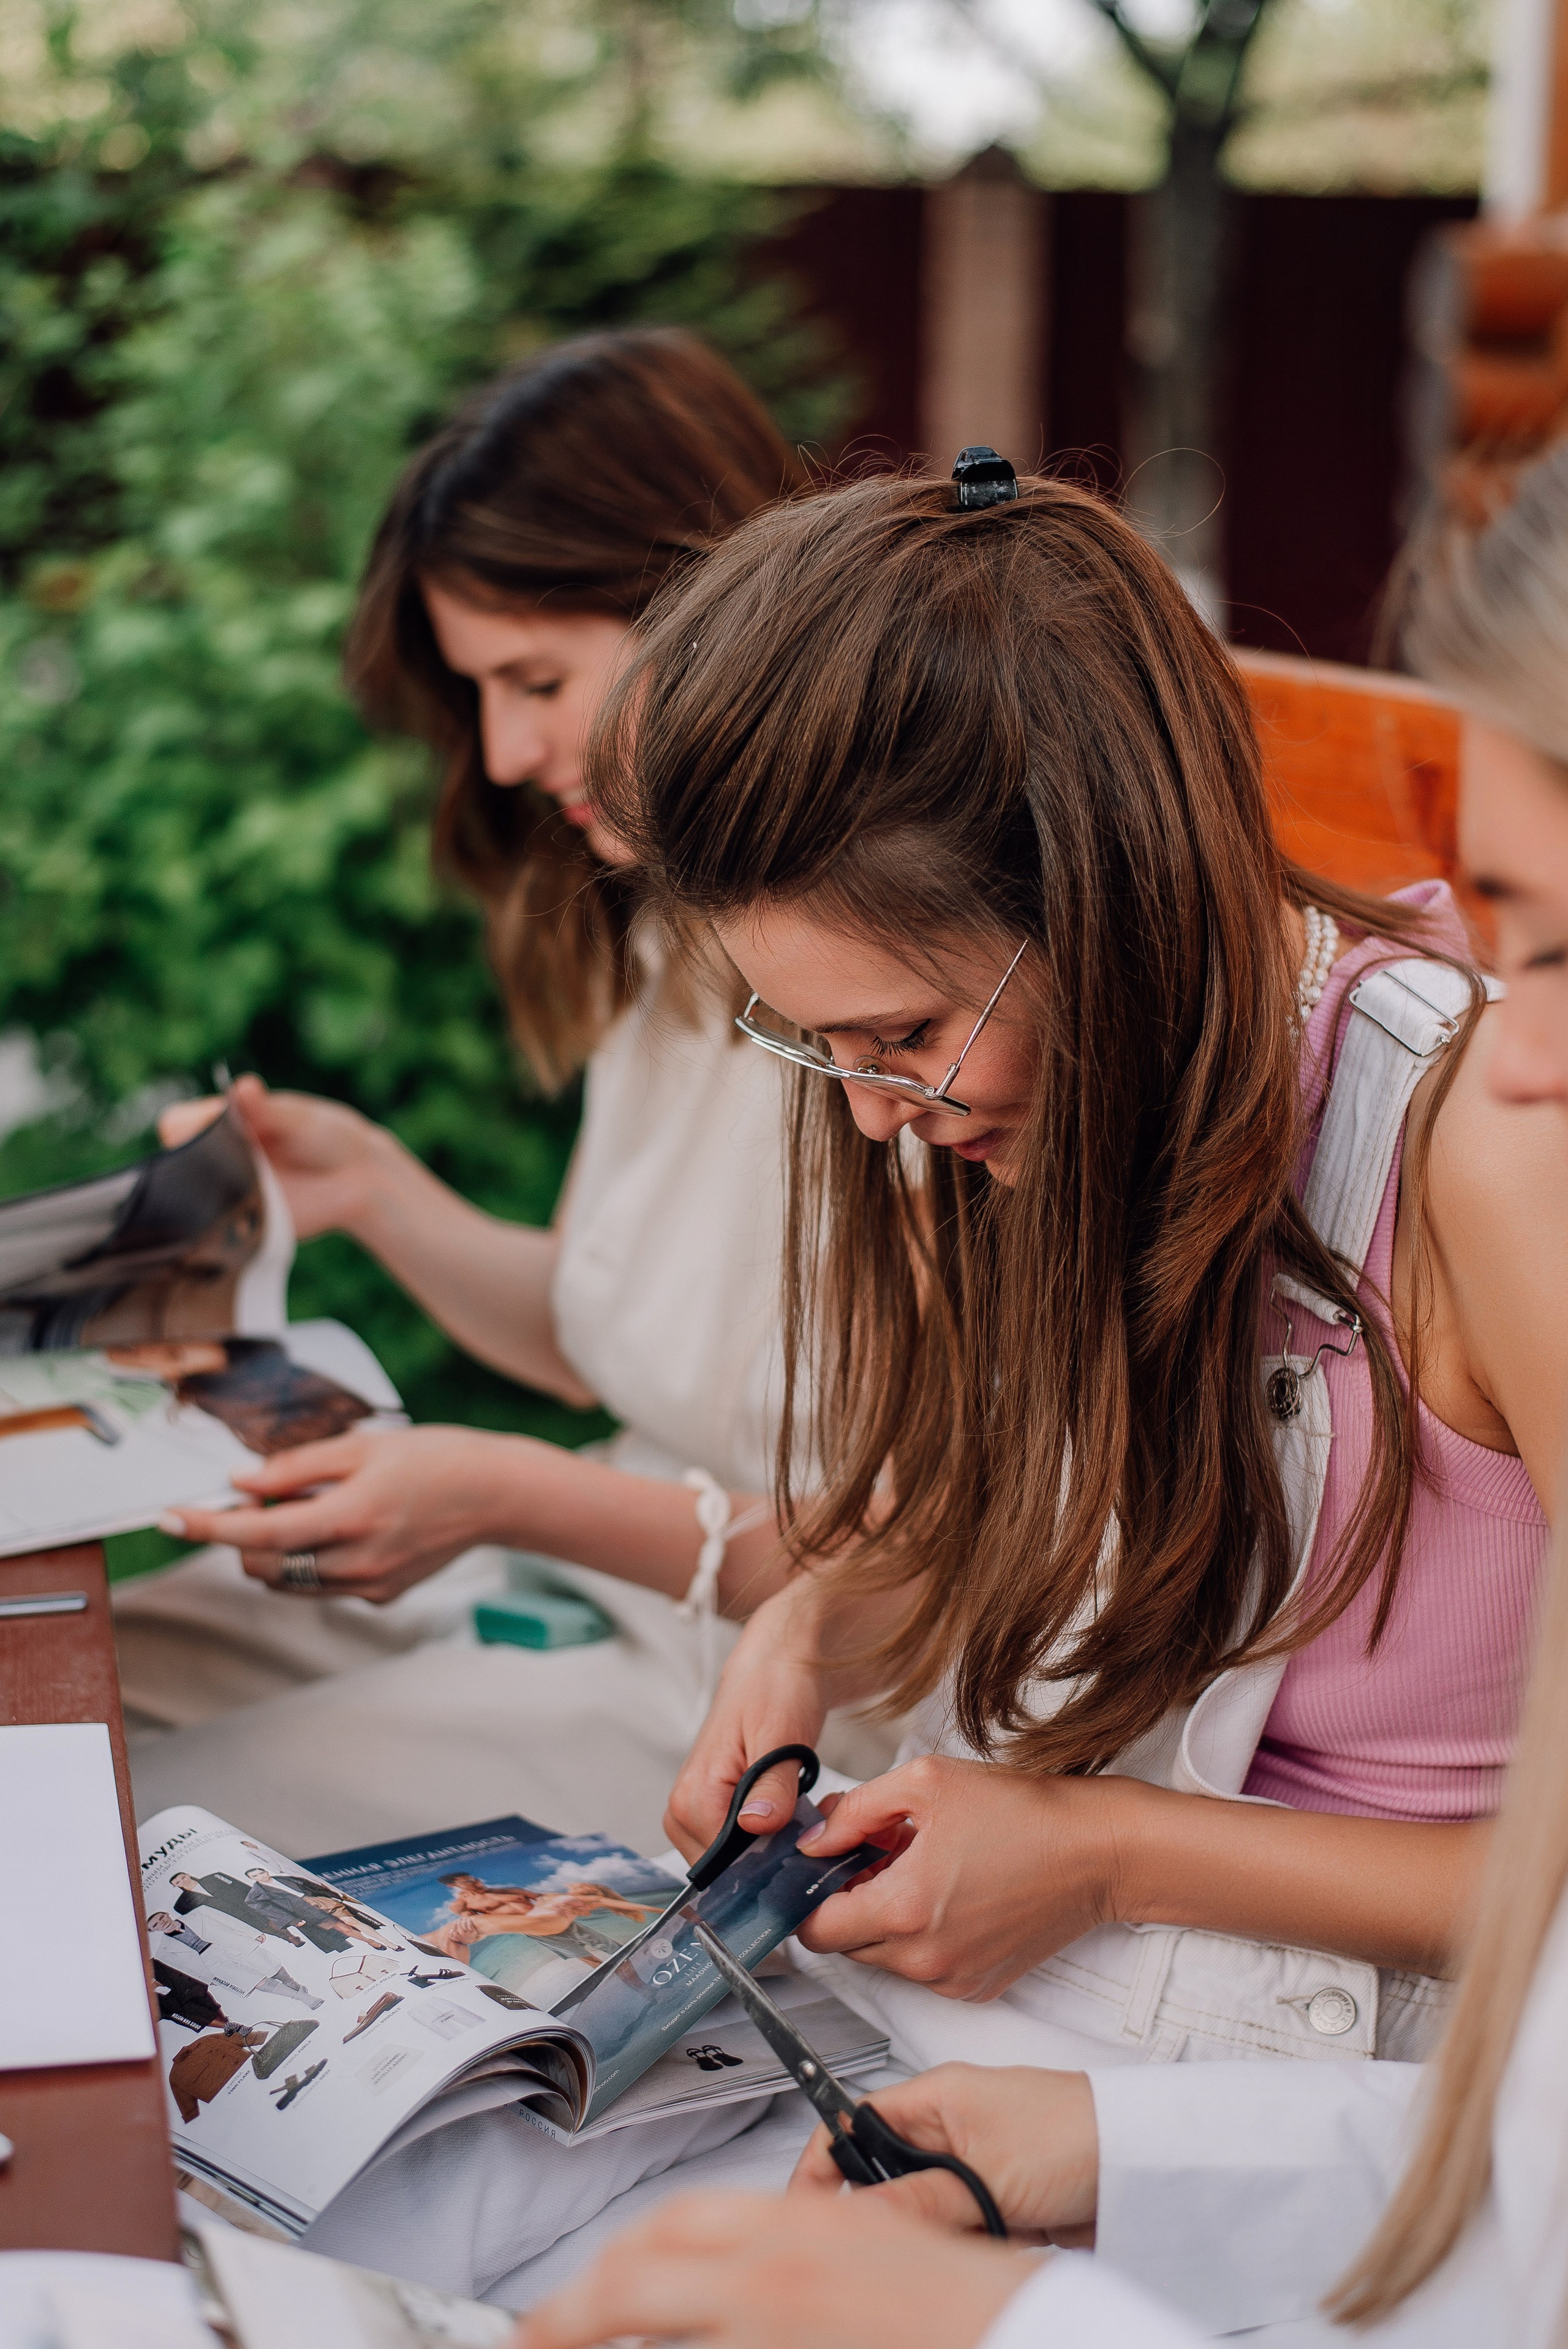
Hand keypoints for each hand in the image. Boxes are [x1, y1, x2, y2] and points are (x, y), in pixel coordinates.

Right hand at [159, 1073, 384, 1240]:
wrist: (356, 1179)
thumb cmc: (322, 1135)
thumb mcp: (296, 1120)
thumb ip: (267, 1109)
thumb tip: (243, 1086)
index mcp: (220, 1122)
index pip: (176, 1123)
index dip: (187, 1128)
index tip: (218, 1131)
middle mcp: (216, 1158)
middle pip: (176, 1162)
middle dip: (197, 1165)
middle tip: (241, 1163)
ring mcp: (225, 1192)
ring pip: (190, 1199)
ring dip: (212, 1196)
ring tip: (256, 1187)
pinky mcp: (241, 1223)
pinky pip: (217, 1229)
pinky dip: (227, 1225)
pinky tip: (254, 1214)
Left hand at [159, 1422, 549, 1603]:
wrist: (496, 1494)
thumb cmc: (434, 1458)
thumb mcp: (362, 1446)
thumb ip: (296, 1466)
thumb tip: (240, 1483)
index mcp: (349, 1515)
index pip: (258, 1532)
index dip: (206, 1527)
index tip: (168, 1519)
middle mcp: (356, 1561)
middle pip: (263, 1566)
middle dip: (242, 1537)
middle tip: (256, 1497)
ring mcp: (368, 1585)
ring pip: (287, 1581)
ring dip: (274, 1551)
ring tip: (307, 1508)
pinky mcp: (381, 1597)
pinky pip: (322, 1585)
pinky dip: (312, 1560)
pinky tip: (346, 1528)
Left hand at [512, 2188, 1031, 2348]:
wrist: (1030, 2328)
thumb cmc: (966, 2304)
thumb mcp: (876, 2251)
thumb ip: (800, 2255)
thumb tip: (732, 2286)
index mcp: (798, 2229)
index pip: (670, 2229)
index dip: (606, 2266)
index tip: (567, 2300)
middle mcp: (774, 2276)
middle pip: (635, 2276)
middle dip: (567, 2313)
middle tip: (530, 2341)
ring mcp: (777, 2328)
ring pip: (655, 2328)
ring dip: (602, 2337)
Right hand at [663, 1579, 834, 1863]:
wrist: (778, 1663)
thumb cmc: (777, 1688)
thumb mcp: (782, 1733)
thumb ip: (771, 1783)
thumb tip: (756, 1824)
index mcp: (694, 1797)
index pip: (725, 1870)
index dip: (770, 1868)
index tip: (805, 1853)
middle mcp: (685, 1811)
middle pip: (730, 1872)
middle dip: (773, 1859)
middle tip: (810, 1826)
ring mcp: (698, 1812)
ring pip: (738, 1863)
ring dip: (774, 1849)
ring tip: (802, 1813)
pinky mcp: (715, 1809)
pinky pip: (742, 1846)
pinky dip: (770, 1838)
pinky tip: (792, 1813)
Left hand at [791, 1755, 1139, 1999]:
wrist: (1095, 1852)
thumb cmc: (1022, 1813)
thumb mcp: (925, 1783)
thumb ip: (856, 1811)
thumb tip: (816, 1840)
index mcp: (905, 1910)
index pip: (816, 1931)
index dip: (809, 1896)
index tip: (822, 1869)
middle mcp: (925, 1958)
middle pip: (847, 1945)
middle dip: (851, 1901)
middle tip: (879, 1855)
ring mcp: (953, 1979)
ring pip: (884, 1958)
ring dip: (886, 1919)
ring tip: (921, 1869)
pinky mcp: (978, 1987)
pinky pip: (923, 1968)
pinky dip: (921, 1937)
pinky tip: (949, 1894)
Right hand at [791, 2064, 1097, 2246]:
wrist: (1139, 2165)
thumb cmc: (1073, 2135)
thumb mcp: (984, 2172)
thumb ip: (918, 2197)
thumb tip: (857, 2216)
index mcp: (936, 2098)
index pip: (855, 2122)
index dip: (826, 2163)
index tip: (807, 2207)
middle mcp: (949, 2129)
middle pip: (885, 2175)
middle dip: (890, 2209)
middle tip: (896, 2238)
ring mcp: (974, 2167)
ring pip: (922, 2211)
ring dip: (935, 2233)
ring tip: (960, 2239)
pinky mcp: (998, 2202)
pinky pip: (958, 2231)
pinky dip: (966, 2246)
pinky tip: (984, 2249)